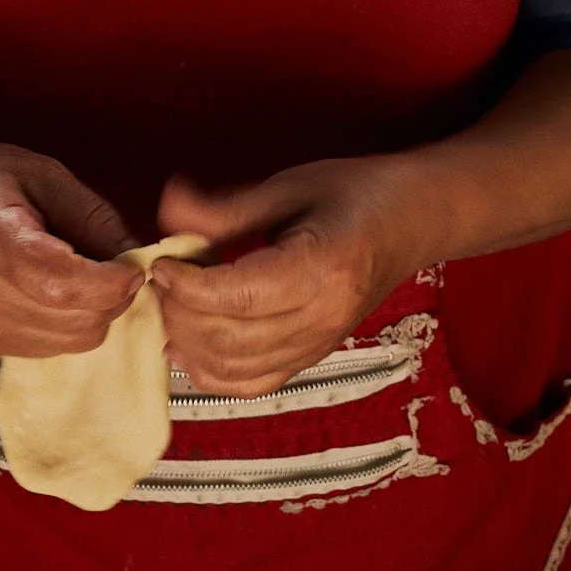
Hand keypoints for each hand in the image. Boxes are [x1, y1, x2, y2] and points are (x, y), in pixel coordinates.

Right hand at [0, 137, 145, 357]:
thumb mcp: (43, 174)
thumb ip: (95, 216)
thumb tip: (137, 258)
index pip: (65, 284)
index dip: (113, 282)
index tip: (133, 266)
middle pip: (78, 318)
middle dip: (114, 296)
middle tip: (113, 264)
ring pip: (76, 339)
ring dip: (97, 310)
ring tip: (83, 273)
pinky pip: (59, 346)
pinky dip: (75, 322)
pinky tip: (60, 290)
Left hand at [150, 158, 433, 397]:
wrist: (410, 221)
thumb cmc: (356, 194)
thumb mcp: (289, 187)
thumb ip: (225, 209)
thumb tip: (168, 209)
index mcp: (323, 269)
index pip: (237, 298)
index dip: (186, 287)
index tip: (161, 264)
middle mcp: (324, 317)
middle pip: (229, 339)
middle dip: (180, 313)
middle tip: (160, 282)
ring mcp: (319, 344)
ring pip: (234, 369)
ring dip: (189, 344)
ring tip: (172, 308)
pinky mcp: (312, 356)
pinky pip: (252, 384)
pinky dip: (211, 372)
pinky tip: (188, 344)